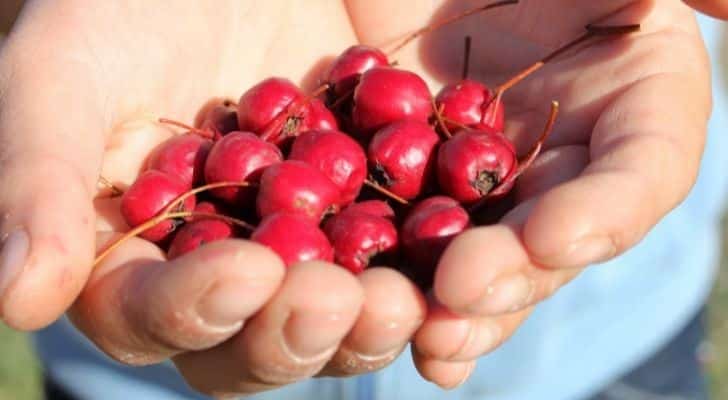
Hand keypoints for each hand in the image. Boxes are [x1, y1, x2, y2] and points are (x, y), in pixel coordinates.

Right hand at [0, 1, 425, 396]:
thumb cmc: (125, 6)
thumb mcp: (68, 72)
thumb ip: (38, 181)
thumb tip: (14, 298)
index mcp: (141, 256)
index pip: (154, 316)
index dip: (194, 308)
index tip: (243, 271)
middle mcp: (226, 268)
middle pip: (257, 339)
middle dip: (295, 332)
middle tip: (339, 301)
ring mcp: (306, 245)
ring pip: (339, 314)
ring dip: (373, 319)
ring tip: (407, 298)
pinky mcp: (374, 208)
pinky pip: (408, 255)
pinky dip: (434, 268)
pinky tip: (465, 261)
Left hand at [346, 0, 710, 386]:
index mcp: (630, 103)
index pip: (639, 173)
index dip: (604, 214)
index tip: (553, 236)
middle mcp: (562, 159)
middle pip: (551, 241)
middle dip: (513, 276)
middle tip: (464, 294)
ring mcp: (486, 181)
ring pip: (482, 261)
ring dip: (455, 306)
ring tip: (427, 333)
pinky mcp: (414, 186)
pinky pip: (407, 243)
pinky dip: (394, 284)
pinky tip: (369, 314)